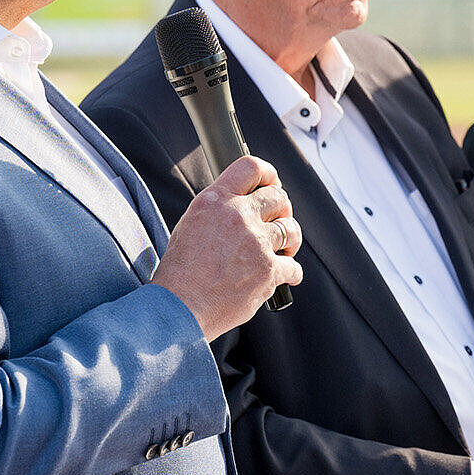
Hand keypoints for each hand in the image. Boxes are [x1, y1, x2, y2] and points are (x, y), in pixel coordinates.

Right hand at [152, 156, 302, 339]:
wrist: (179, 307)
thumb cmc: (179, 272)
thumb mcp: (190, 225)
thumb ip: (217, 210)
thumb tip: (239, 205)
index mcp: (215, 201)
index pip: (250, 167)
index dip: (268, 173)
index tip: (272, 182)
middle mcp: (238, 216)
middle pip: (278, 196)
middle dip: (281, 208)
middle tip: (278, 220)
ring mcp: (256, 243)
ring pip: (291, 228)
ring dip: (290, 238)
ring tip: (284, 248)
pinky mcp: (268, 271)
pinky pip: (294, 267)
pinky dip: (291, 273)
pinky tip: (284, 276)